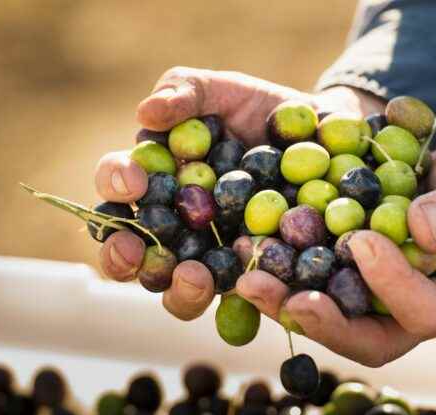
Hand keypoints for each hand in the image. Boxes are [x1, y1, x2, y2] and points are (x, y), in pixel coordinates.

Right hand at [93, 66, 383, 319]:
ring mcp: (211, 258)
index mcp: (154, 181)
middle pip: (130, 254)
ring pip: (176, 292)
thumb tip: (146, 112)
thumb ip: (185, 91)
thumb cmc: (260, 109)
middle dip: (122, 256)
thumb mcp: (222, 90)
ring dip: (178, 290)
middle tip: (136, 251)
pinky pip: (241, 304)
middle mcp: (172, 227)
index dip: (115, 184)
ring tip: (196, 276)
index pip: (116, 187)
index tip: (135, 181)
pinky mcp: (253, 279)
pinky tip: (250, 292)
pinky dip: (240, 303)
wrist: (321, 134)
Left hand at [237, 128, 435, 366]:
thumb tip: (419, 229)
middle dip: (322, 321)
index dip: (392, 284)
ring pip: (332, 318)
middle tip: (283, 297)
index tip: (362, 240)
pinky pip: (315, 285)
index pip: (425, 312)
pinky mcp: (350, 279)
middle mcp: (414, 312)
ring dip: (287, 303)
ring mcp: (379, 301)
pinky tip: (251, 249)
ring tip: (249, 278)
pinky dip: (283, 272)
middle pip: (367, 338)